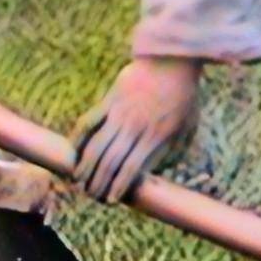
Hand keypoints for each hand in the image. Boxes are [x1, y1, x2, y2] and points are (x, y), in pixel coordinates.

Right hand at [72, 55, 201, 202]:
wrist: (172, 60)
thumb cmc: (183, 98)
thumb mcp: (186, 129)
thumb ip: (170, 154)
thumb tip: (153, 176)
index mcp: (156, 137)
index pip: (131, 169)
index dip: (119, 187)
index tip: (111, 200)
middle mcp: (135, 127)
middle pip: (110, 162)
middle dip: (98, 183)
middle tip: (91, 196)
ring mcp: (119, 113)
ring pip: (95, 146)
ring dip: (85, 167)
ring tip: (79, 181)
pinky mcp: (109, 100)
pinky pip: (88, 123)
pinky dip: (78, 139)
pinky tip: (73, 153)